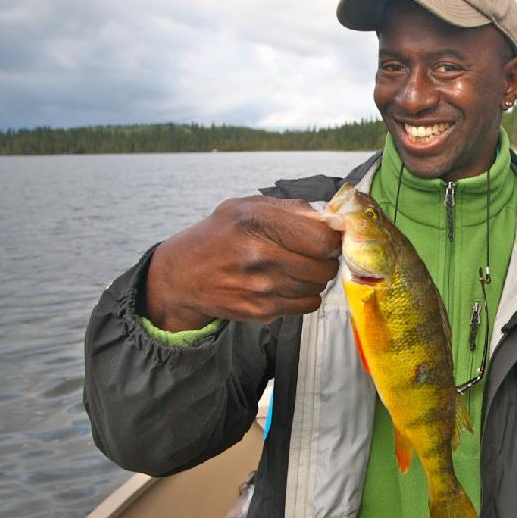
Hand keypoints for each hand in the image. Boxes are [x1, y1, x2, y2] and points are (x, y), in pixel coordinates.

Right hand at [143, 196, 341, 330]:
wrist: (182, 275)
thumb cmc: (222, 235)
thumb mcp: (247, 207)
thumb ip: (292, 209)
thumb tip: (334, 220)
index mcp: (256, 220)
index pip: (321, 238)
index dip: (332, 240)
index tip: (327, 239)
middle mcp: (257, 253)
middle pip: (324, 266)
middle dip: (325, 260)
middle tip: (313, 255)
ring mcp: (259, 285)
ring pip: (318, 287)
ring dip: (314, 279)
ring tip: (295, 269)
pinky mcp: (260, 310)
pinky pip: (307, 305)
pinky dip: (305, 297)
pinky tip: (288, 285)